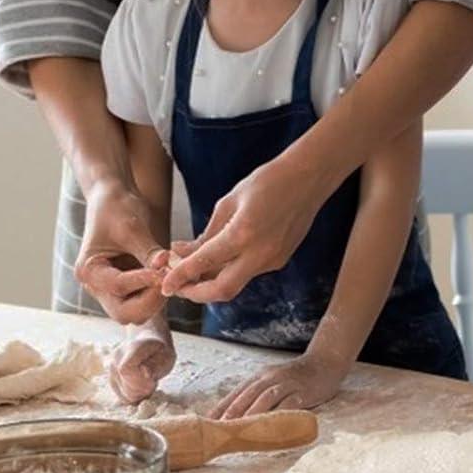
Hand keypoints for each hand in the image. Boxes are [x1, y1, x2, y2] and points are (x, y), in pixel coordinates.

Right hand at [75, 180, 167, 322]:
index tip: (165, 270)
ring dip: (156, 299)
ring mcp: (111, 290)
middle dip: (150, 300)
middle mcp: (96, 287)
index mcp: (89, 271)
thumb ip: (149, 252)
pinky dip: (157, 294)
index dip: (144, 281)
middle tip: (171, 279)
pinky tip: (169, 276)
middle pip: (124, 313)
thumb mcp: (133, 228)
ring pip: (135, 312)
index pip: (117, 286)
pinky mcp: (127, 288)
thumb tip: (167, 268)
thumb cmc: (118, 208)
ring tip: (172, 276)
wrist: (114, 198)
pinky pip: (143, 301)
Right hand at [110, 324, 175, 403]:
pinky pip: (124, 398)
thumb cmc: (160, 351)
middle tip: (153, 380)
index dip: (139, 380)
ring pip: (125, 395)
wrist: (149, 345)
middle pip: (126, 386)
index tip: (152, 379)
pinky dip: (136, 395)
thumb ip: (156, 365)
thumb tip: (146, 374)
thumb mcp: (167, 356)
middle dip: (144, 389)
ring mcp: (112, 371)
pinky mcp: (112, 381)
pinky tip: (141, 386)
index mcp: (131, 349)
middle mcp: (116, 359)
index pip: (125, 370)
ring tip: (147, 381)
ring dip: (141, 393)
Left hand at [162, 147, 330, 302]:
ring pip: (235, 282)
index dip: (180, 277)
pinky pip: (249, 271)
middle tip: (178, 286)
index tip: (164, 286)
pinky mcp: (280, 259)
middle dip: (196, 294)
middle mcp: (259, 253)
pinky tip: (221, 256)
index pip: (203, 264)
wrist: (308, 178)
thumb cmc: (267, 182)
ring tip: (194, 267)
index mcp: (242, 234)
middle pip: (222, 291)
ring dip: (212, 281)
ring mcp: (273, 259)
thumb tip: (184, 252)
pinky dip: (231, 269)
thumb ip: (207, 233)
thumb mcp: (229, 202)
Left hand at [210, 352, 345, 419]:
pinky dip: (278, 414)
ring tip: (239, 429)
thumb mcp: (272, 382)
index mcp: (259, 377)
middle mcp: (270, 378)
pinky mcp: (302, 392)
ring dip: (251, 413)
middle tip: (218, 429)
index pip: (236, 394)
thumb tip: (234, 417)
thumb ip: (256, 395)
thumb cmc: (295, 377)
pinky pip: (288, 404)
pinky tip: (271, 426)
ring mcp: (287, 384)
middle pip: (247, 395)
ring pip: (265, 398)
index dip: (221, 408)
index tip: (206, 424)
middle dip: (231, 412)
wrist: (324, 363)